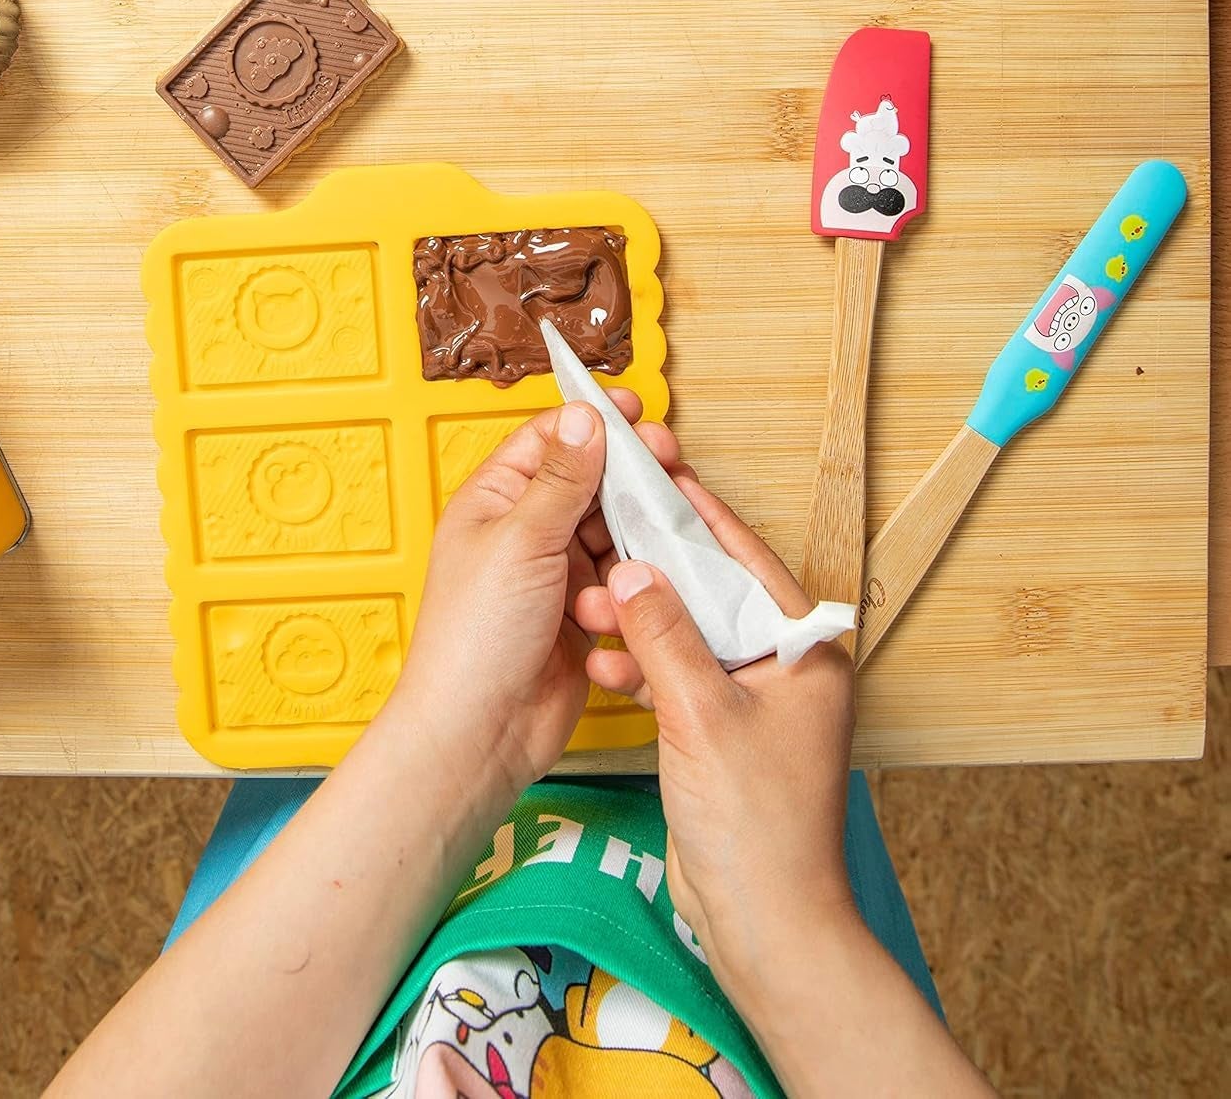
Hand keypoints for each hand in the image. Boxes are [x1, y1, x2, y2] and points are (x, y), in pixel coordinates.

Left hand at [391, 392, 681, 796]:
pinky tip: (663, 563)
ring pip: (613, 528)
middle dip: (630, 470)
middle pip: (589, 481)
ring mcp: (556, 572)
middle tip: (670, 459)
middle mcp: (525, 531)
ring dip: (640, 522)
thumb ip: (559, 479)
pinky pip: (623, 576)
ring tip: (675, 511)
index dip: (592, 422)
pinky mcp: (585, 613)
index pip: (548, 441)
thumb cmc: (477, 636)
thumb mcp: (521, 542)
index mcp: (495, 501)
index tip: (637, 411)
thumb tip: (584, 416)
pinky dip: (641, 569)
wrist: (481, 733)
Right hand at [573, 474, 856, 1000]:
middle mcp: (784, 666)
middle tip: (608, 532)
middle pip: (714, 593)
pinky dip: (642, 669)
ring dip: (641, 624)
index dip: (699, 515)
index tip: (657, 473)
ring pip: (689, 635)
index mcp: (804, 650)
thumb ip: (666, 638)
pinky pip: (678, 677)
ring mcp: (752, 700)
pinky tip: (603, 664)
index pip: (747, 560)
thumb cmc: (756, 823)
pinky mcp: (721, 731)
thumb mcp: (704, 716)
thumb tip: (636, 573)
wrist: (765, 923)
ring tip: (592, 607)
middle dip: (657, 571)